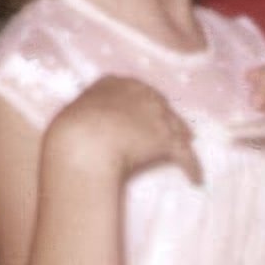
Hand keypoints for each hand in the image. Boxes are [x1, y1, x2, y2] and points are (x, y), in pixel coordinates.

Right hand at [49, 77, 201, 185]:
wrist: (83, 144)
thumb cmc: (68, 131)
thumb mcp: (72, 113)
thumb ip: (86, 112)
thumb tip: (85, 122)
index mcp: (116, 84)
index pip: (136, 89)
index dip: (142, 102)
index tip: (143, 111)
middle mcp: (141, 94)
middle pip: (161, 105)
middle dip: (165, 116)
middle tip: (169, 127)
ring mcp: (158, 116)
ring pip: (177, 126)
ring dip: (182, 137)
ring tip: (188, 145)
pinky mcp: (169, 141)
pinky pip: (186, 156)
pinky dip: (192, 168)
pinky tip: (196, 180)